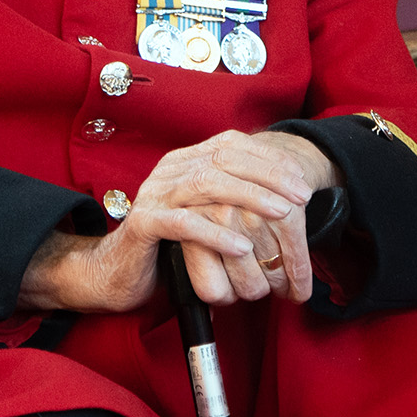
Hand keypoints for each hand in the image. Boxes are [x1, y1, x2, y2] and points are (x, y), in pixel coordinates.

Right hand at [17, 130, 334, 314]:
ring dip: (249, 197)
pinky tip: (241, 245)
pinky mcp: (143, 224)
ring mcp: (154, 195)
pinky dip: (215, 233)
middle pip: (223, 159)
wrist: (116, 272)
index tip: (300, 178)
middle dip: (267, 175)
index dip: (268, 158)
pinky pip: (182, 224)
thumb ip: (232, 199)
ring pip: (205, 184)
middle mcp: (169, 170)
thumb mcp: (206, 215)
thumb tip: (285, 195)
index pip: (231, 144)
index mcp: (184, 161)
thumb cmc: (169, 247)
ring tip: (282, 213)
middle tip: (300, 196)